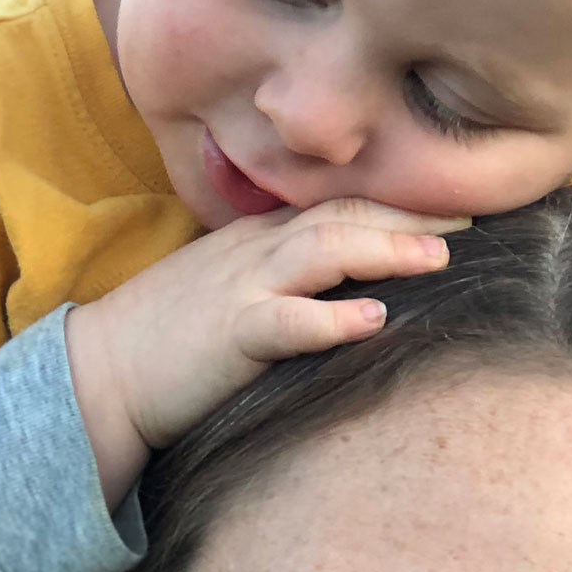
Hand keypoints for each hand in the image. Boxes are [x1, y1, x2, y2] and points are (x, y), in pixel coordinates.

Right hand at [67, 200, 464, 508]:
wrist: (98, 373)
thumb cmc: (166, 340)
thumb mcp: (228, 290)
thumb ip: (282, 277)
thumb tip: (348, 285)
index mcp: (258, 239)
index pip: (338, 202)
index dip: (397, 198)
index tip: (455, 205)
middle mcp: (255, 251)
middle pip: (342, 214)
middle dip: (409, 212)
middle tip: (473, 218)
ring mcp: (242, 289)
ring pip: (323, 250)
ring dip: (385, 249)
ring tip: (439, 257)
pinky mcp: (230, 335)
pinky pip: (287, 321)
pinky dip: (331, 318)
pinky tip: (372, 319)